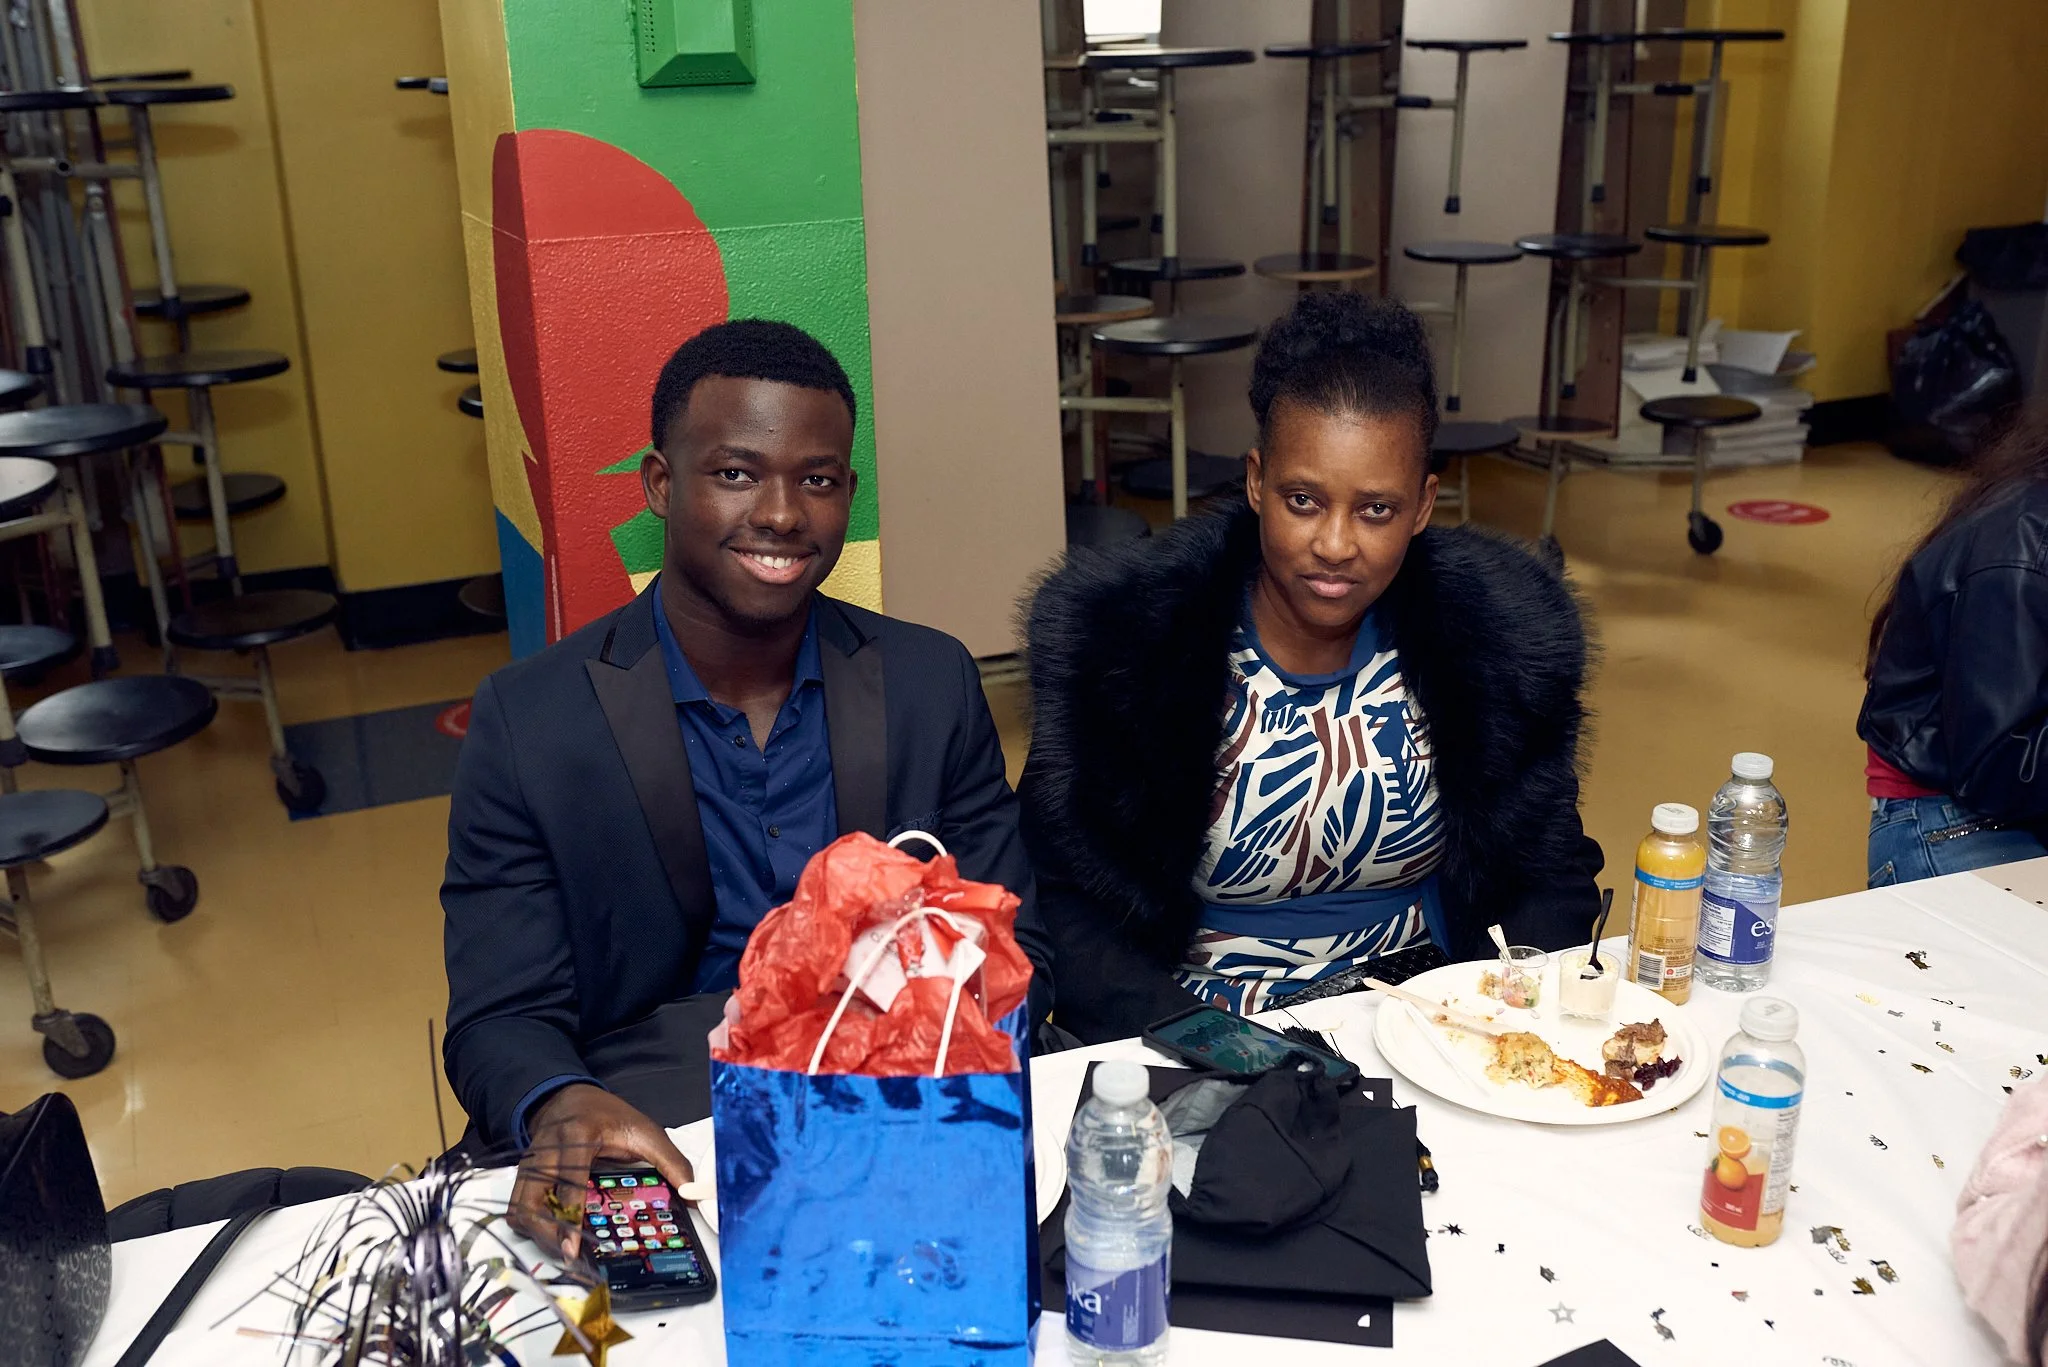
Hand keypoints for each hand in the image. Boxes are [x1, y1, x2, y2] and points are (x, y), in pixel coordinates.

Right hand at [509, 1084, 693, 1259]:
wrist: (570, 1097)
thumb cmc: (608, 1115)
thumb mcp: (645, 1131)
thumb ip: (671, 1162)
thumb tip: (693, 1194)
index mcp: (578, 1135)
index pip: (568, 1180)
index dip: (569, 1216)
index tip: (572, 1247)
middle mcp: (547, 1149)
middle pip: (531, 1201)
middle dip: (546, 1234)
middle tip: (567, 1256)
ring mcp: (530, 1163)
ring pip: (518, 1207)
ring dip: (536, 1233)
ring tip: (561, 1250)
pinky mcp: (522, 1174)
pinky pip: (517, 1206)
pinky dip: (529, 1224)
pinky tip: (550, 1234)